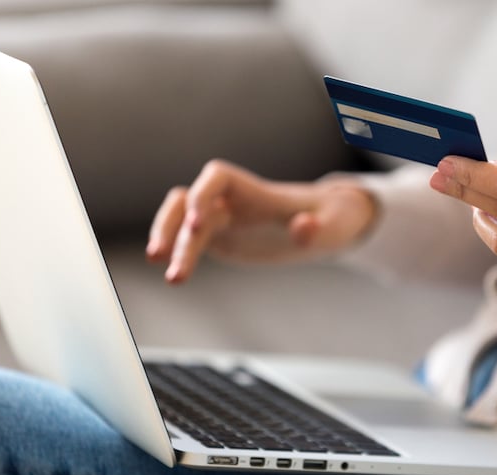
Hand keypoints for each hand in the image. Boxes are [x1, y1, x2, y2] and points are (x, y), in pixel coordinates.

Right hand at [146, 159, 376, 283]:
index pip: (218, 177)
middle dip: (171, 224)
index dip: (203, 193)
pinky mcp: (222, 240)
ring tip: (168, 275)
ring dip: (168, 242)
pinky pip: (189, 241)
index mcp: (255, 192)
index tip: (198, 221)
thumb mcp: (334, 226)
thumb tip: (303, 227)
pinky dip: (177, 255)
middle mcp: (233, 202)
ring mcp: (224, 220)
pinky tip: (173, 276)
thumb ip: (319, 228)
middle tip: (161, 254)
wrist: (327, 225)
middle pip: (188, 200)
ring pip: (181, 221)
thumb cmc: (332, 218)